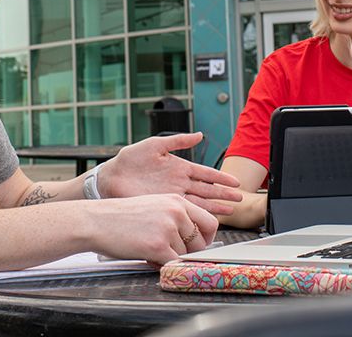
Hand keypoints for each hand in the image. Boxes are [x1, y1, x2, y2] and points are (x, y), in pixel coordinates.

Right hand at [89, 194, 219, 263]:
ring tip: (150, 250)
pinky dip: (163, 265)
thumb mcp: (154, 205)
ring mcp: (168, 229)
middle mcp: (176, 212)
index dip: (207, 238)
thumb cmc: (121, 216)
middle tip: (172, 253)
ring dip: (171, 258)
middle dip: (190, 252)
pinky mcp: (158, 246)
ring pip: (185, 255)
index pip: (210, 222)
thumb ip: (175, 217)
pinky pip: (173, 263)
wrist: (96, 221)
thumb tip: (194, 238)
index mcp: (177, 201)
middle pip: (201, 242)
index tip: (199, 245)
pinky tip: (148, 257)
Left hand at [97, 133, 241, 215]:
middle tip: (240, 198)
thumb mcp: (155, 145)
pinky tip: (209, 218)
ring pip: (200, 202)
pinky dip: (199, 214)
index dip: (221, 177)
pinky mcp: (165, 206)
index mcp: (179, 167)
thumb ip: (178, 141)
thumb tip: (200, 135)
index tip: (235, 182)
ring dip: (216, 206)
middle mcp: (179, 183)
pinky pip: (186, 210)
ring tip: (231, 209)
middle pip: (207, 189)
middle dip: (224, 194)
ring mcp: (173, 195)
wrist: (111, 177)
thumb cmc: (130, 159)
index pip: (205, 173)